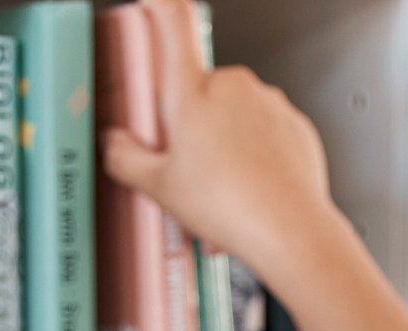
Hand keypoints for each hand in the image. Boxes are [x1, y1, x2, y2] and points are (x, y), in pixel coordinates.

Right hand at [101, 0, 345, 282]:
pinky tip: (249, 188)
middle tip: (186, 164)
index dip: (159, 4)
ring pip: (234, 113)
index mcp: (192, 91)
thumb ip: (125, 158)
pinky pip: (265, 132)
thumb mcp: (158, 188)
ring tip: (221, 189)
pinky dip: (255, 154)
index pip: (172, 21)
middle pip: (200, 87)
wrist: (292, 231)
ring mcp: (267, 102)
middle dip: (191, 121)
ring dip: (224, 142)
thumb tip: (114, 145)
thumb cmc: (231, 207)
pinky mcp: (294, 124)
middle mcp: (232, 86)